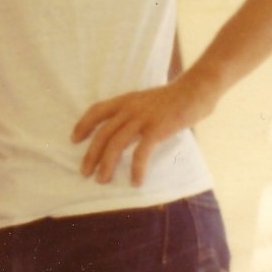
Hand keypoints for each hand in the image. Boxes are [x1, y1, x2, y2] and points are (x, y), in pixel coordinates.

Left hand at [71, 77, 218, 185]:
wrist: (196, 90)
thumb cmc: (175, 98)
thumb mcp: (147, 101)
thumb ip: (135, 113)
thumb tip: (127, 133)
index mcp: (127, 100)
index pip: (97, 110)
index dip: (83, 124)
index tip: (74, 138)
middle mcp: (130, 108)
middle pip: (103, 132)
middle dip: (91, 154)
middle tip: (85, 172)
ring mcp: (143, 118)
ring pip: (116, 143)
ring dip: (106, 163)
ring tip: (102, 180)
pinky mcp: (158, 128)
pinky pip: (142, 152)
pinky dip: (136, 168)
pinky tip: (135, 181)